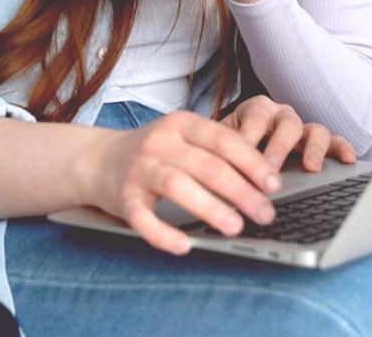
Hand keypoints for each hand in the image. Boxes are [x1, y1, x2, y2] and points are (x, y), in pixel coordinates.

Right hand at [80, 109, 283, 254]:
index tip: (274, 185)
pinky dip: (163, 233)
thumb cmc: (154, 153)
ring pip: (178, 186)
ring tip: (235, 227)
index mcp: (179, 124)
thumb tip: (264, 182)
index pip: (223, 140)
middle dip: (241, 191)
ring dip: (210, 208)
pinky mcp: (123, 197)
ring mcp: (139, 169)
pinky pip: (143, 217)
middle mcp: (159, 142)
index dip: (252, 163)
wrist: (97, 159)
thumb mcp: (182, 138)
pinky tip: (184, 246)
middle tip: (265, 214)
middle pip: (207, 165)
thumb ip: (216, 152)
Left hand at [224, 95, 356, 171]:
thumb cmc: (230, 144)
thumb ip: (220, 152)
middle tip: (270, 169)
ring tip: (311, 167)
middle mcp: (282, 115)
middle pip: (287, 125)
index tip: (240, 157)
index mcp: (256, 109)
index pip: (255, 118)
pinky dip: (342, 149)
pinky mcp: (319, 143)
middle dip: (279, 148)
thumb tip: (213, 174)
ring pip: (315, 130)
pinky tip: (349, 159)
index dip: (249, 137)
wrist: (237, 143)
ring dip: (313, 149)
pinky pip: (335, 141)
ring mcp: (303, 127)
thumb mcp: (221, 143)